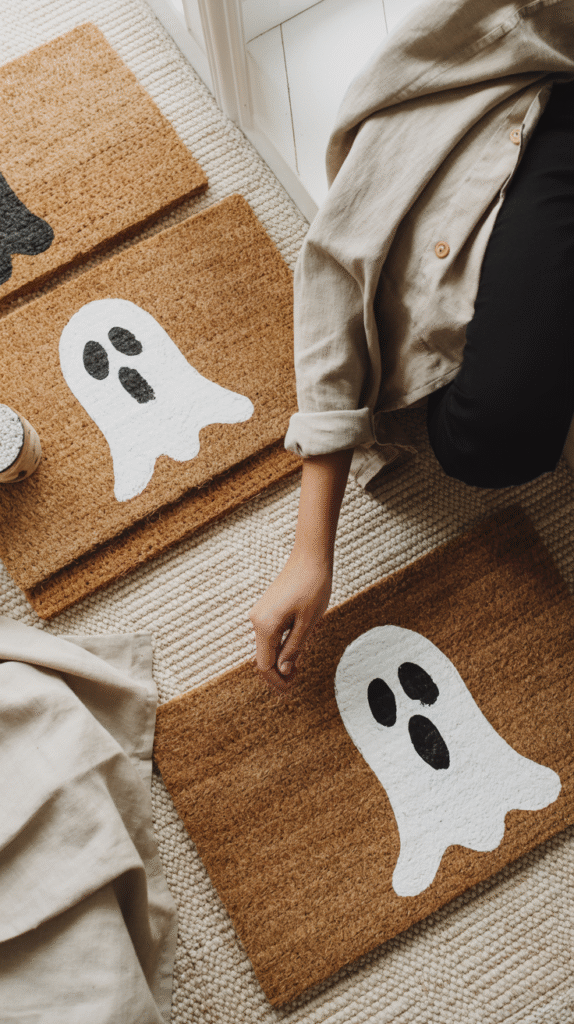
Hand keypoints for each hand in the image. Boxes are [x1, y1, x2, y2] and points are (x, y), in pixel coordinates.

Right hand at [249, 546, 332, 692]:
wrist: (309, 557)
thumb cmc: (313, 587)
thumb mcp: (308, 623)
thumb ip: (294, 648)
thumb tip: (284, 672)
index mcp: (265, 626)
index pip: (265, 665)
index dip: (276, 682)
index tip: (290, 691)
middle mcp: (257, 620)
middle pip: (262, 658)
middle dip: (277, 674)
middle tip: (295, 683)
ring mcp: (260, 614)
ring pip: (265, 647)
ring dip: (279, 660)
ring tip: (298, 668)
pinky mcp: (266, 609)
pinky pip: (269, 635)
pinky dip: (279, 647)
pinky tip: (294, 650)